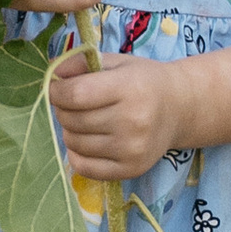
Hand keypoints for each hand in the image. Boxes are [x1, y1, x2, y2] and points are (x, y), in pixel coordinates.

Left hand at [48, 47, 185, 180]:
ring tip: (84, 119)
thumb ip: (80, 62)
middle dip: (62, 109)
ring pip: (75, 143)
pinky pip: (84, 167)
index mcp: (130, 88)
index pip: (76, 94)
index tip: (55, 87)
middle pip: (73, 119)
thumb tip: (51, 74)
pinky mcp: (131, 169)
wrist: (179, 109)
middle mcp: (133, 121)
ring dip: (69, 130)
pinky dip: (76, 154)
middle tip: (72, 103)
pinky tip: (86, 140)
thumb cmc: (143, 80)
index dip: (56, 91)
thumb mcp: (115, 61)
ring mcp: (132, 149)